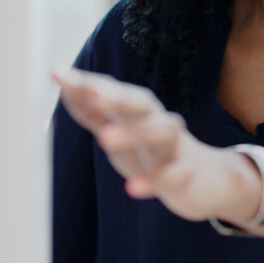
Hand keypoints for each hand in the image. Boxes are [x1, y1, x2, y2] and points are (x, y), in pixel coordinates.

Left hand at [53, 69, 258, 223]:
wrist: (207, 179)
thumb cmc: (154, 151)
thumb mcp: (122, 130)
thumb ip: (93, 111)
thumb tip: (63, 86)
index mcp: (140, 112)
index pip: (113, 91)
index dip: (87, 83)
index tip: (57, 74)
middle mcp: (158, 122)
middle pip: (141, 102)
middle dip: (117, 95)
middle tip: (93, 91)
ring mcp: (175, 148)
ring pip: (162, 131)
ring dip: (135, 132)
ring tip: (104, 138)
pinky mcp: (187, 175)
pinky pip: (173, 175)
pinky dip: (154, 180)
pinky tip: (132, 188)